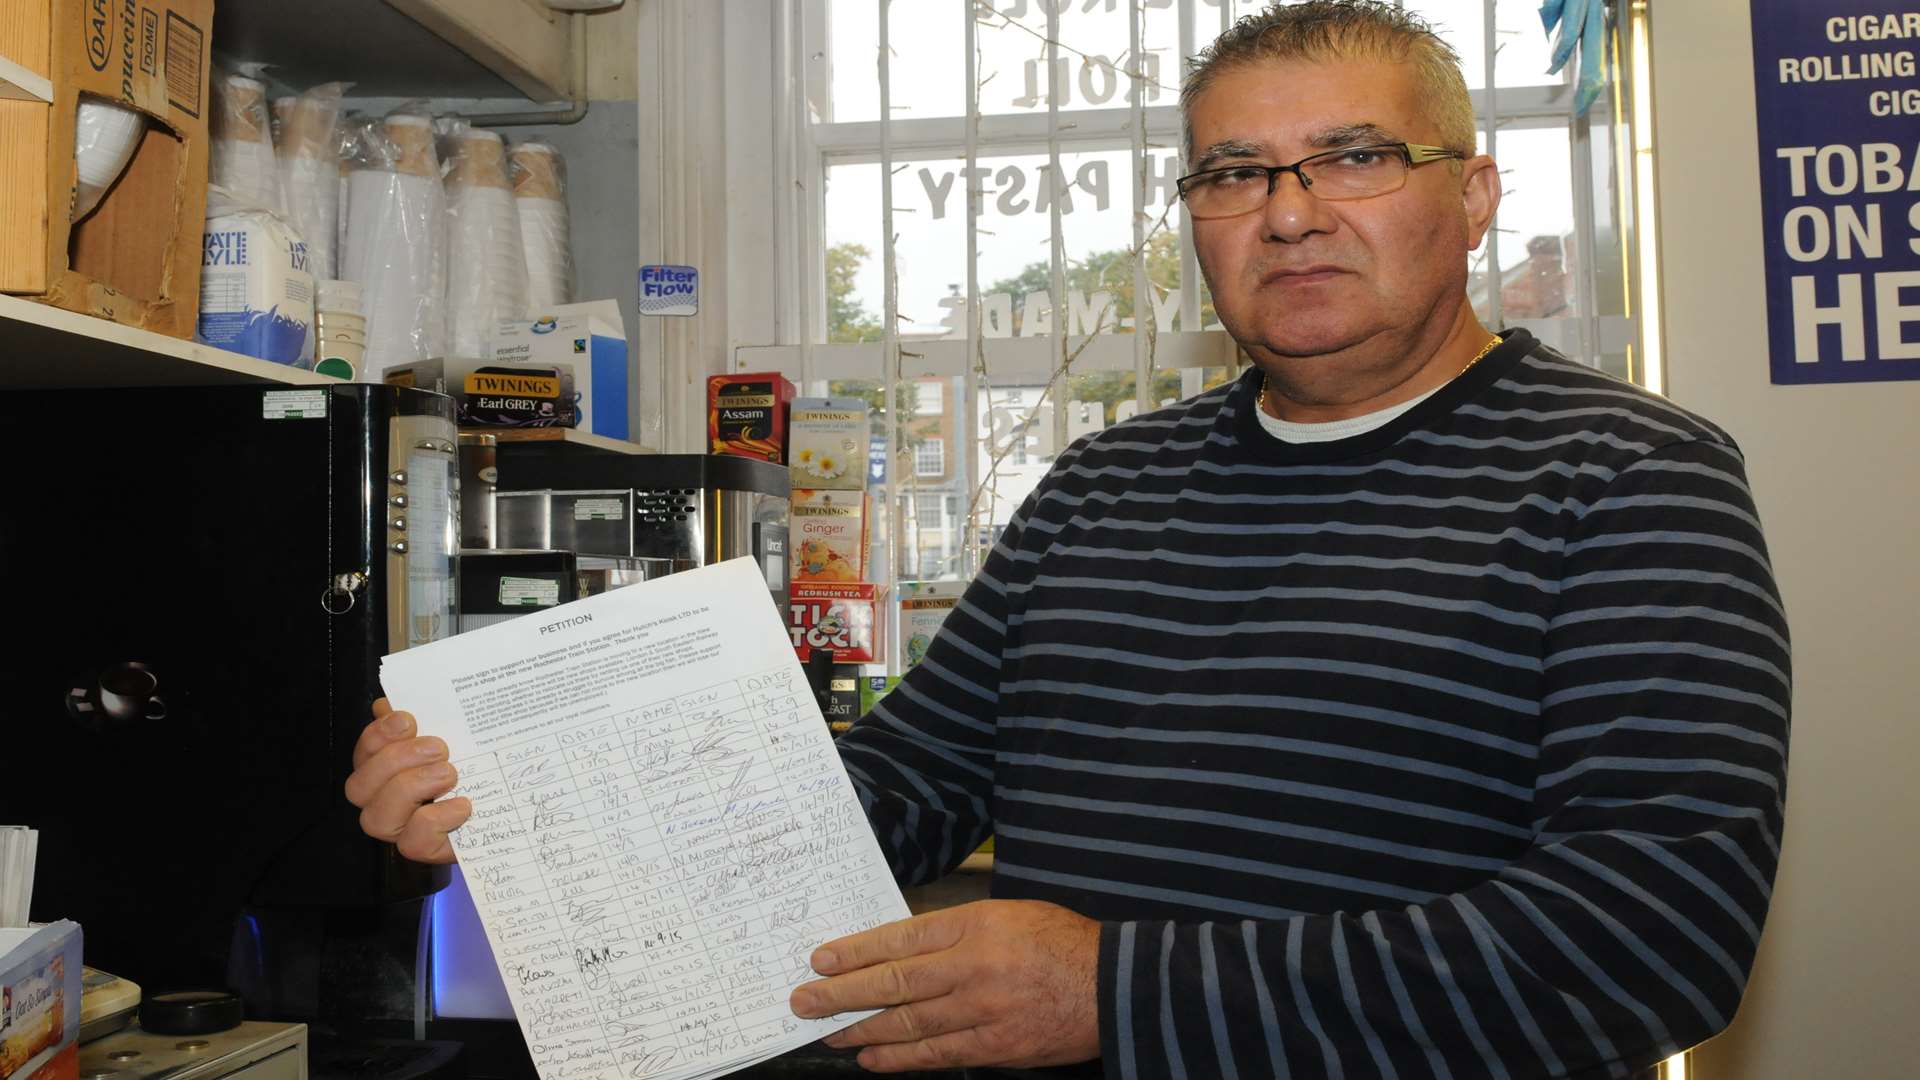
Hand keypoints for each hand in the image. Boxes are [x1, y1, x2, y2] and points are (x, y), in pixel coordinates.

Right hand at [343, 698, 467, 863]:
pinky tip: (462, 804)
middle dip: (395, 761)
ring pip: (376, 819)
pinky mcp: (427, 849)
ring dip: (411, 789)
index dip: (378, 735)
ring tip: (449, 773)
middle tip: (439, 747)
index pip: (364, 753)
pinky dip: (436, 820)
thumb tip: (390, 701)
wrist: (511, 803)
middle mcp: (384, 800)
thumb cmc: (477, 762)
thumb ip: (428, 715)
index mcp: (387, 768)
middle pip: (358, 787)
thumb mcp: (459, 733)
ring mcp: (402, 829)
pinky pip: (413, 843)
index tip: (409, 718)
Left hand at [789, 900, 1100, 1071]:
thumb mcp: (1008, 915)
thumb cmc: (1061, 943)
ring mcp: (983, 1010)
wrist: (1114, 985)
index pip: (900, 938)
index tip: (821, 960)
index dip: (856, 951)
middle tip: (805, 1002)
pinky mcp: (995, 1046)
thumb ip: (958, 931)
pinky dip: (901, 1058)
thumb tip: (902, 951)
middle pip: (894, 982)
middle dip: (842, 994)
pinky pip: (937, 1054)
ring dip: (863, 1029)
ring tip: (830, 1032)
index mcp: (976, 924)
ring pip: (908, 1023)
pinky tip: (874, 1057)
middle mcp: (974, 966)